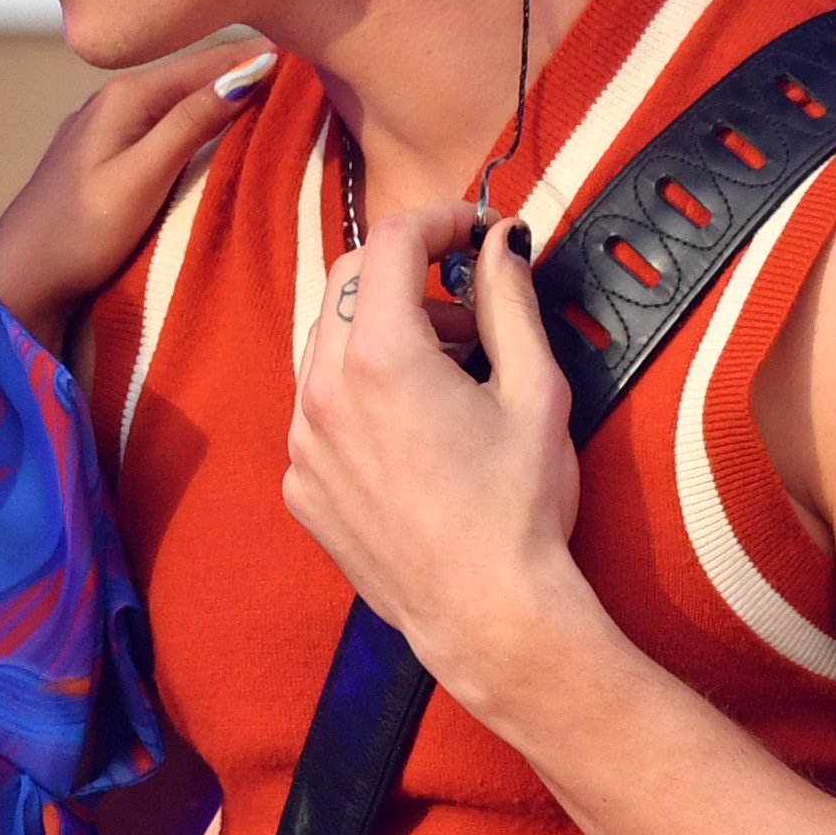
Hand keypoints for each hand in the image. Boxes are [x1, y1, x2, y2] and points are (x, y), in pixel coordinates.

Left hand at [0, 43, 271, 352]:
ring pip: (176, 96)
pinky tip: (212, 123)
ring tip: (269, 86)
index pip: (205, 61)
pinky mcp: (100, 154)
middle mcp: (111, 100)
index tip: (307, 49)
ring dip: (219, 91)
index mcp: (124, 96)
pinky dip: (194, 116)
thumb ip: (191, 122)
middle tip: (299, 63)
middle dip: (241, 68)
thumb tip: (249, 72)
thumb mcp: (143, 175)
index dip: (255, 57)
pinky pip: (160, 120)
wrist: (19, 278)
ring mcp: (103, 126)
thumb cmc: (79, 232)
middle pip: (190, 73)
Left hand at [280, 199, 597, 719]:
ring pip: (327, 345)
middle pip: (348, 282)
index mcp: (382, 357)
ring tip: (450, 372)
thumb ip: (510, 300)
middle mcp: (323, 392)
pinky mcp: (301, 485)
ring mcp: (303, 442)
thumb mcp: (535, 390)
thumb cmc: (519, 509)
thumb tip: (500, 241)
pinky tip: (415, 431)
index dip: (437, 219)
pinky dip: (360, 394)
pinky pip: (318, 410)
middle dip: (407, 273)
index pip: (391, 242)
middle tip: (468, 305)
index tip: (473, 230)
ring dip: (382, 333)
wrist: (485, 614)